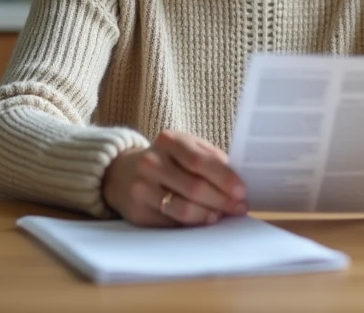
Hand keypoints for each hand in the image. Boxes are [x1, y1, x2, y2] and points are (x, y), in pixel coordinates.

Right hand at [102, 129, 247, 226]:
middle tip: (239, 208)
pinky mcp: (137, 211)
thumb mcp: (186, 148)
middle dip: (222, 200)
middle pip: (194, 187)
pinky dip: (192, 223)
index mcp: (169, 140)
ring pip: (183, 208)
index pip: (200, 161)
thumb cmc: (166, 160)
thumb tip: (237, 183)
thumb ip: (211, 159)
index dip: (224, 178)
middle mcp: (151, 162)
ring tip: (222, 215)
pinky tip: (203, 220)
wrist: (122, 172)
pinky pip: (171, 222)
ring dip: (208, 215)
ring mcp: (141, 187)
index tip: (242, 191)